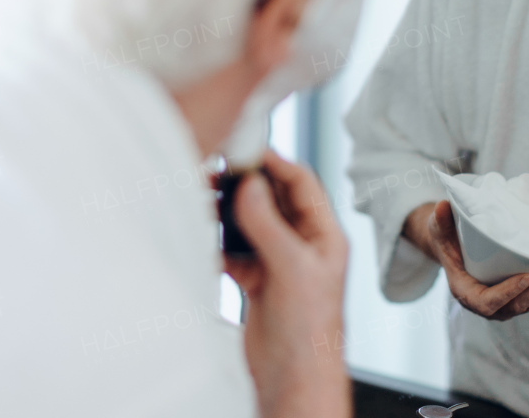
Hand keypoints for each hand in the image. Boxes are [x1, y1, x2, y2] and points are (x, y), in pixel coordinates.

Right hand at [224, 150, 350, 417]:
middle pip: (272, 199)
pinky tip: (205, 240)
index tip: (246, 147)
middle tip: (217, 171)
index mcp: (324, 235)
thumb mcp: (292, 268)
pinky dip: (219, 244)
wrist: (294, 380)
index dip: (275, 162)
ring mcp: (279, 263)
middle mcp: (303, 245)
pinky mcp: (257, 282)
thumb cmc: (311, 331)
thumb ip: (268, 224)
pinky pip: (234, 252)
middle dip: (246, 185)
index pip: (301, 183)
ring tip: (204, 200)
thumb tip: (251, 185)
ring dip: (228, 213)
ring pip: (250, 224)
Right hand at [404, 201, 528, 320]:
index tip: (527, 277)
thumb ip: (440, 221)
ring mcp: (502, 301)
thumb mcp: (439, 231)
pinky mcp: (514, 294)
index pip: (488, 302)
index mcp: (466, 292)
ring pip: (528, 301)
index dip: (508, 293)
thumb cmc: (447, 242)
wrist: (453, 251)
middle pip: (516, 305)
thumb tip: (443, 206)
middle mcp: (485, 302)